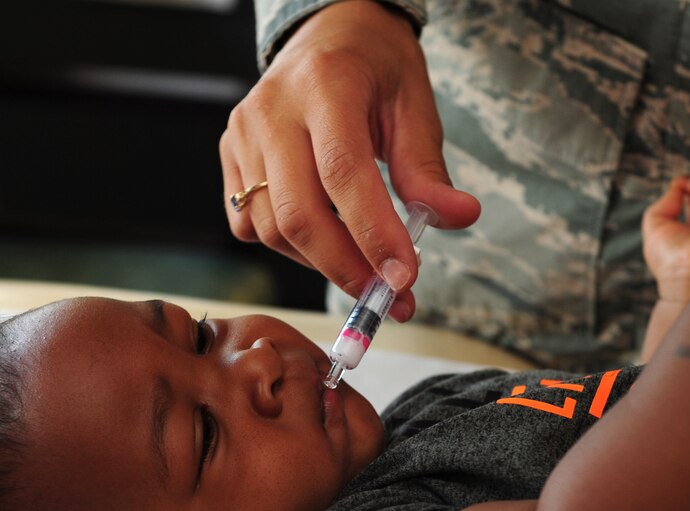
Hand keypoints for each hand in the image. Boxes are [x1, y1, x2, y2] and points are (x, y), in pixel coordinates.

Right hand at [219, 0, 480, 320]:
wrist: (327, 34)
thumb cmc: (374, 68)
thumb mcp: (414, 105)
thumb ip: (428, 169)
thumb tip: (459, 217)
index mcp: (325, 85)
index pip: (343, 174)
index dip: (373, 234)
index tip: (403, 278)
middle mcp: (272, 110)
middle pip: (299, 214)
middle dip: (346, 269)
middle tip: (388, 298)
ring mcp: (242, 135)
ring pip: (272, 229)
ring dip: (322, 265)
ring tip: (366, 269)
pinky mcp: (229, 157)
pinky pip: (250, 225)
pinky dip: (290, 249)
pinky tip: (326, 240)